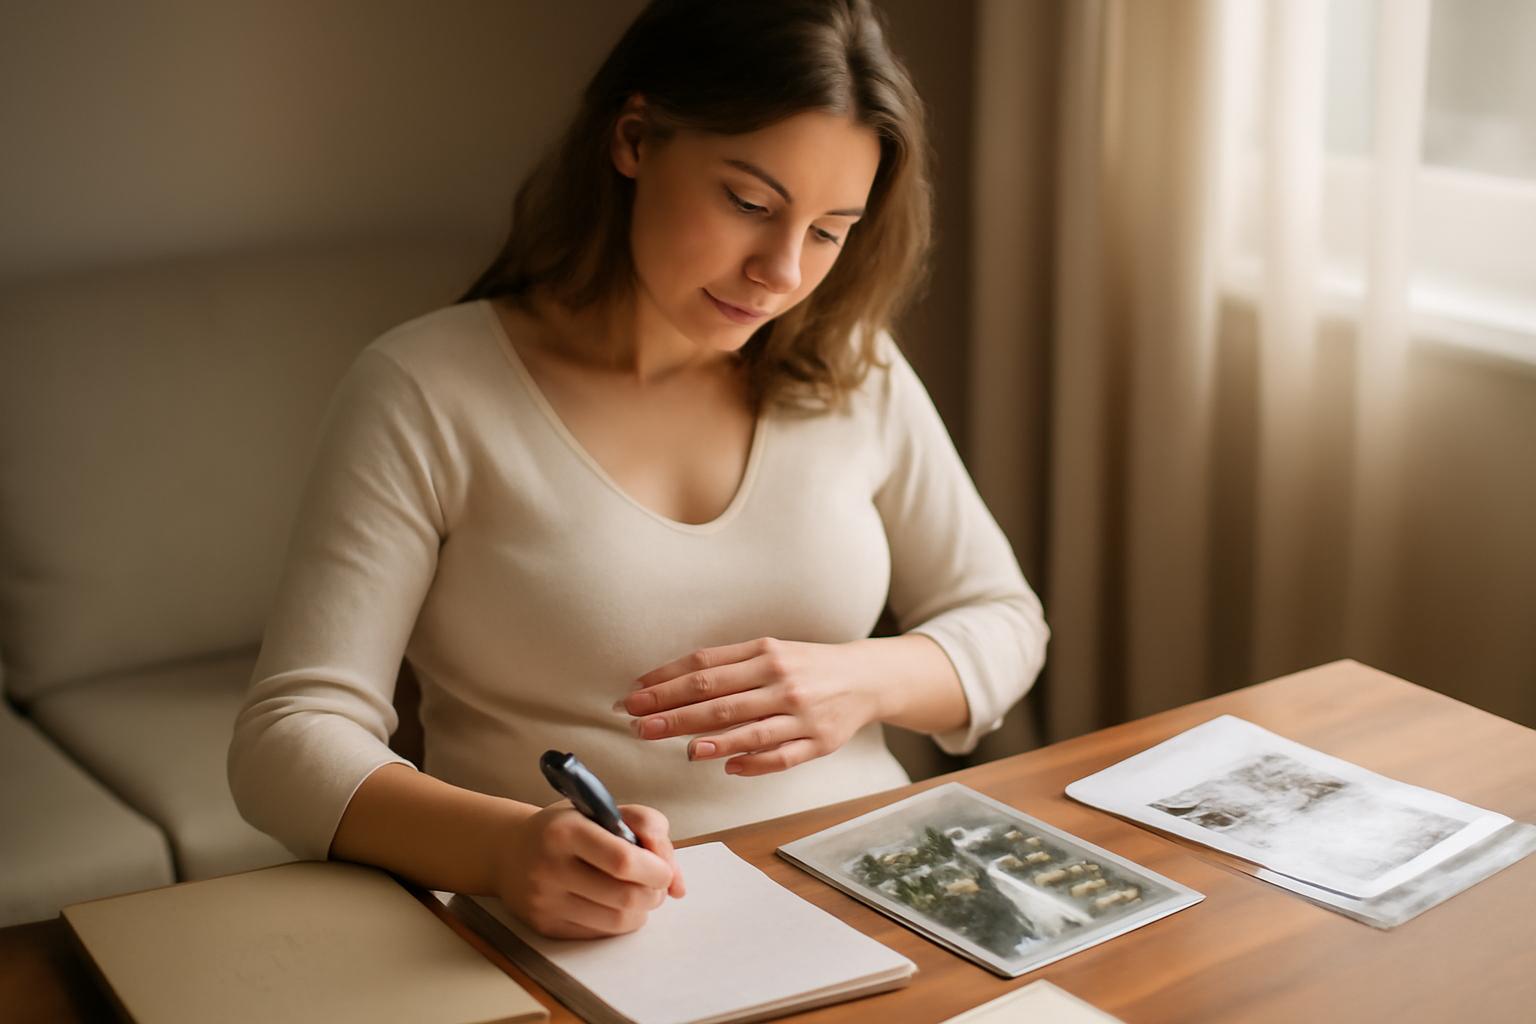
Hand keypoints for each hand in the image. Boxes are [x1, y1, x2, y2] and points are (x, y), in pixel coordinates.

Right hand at [493, 801, 684, 938]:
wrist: (508, 850)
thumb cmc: (567, 826)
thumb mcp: (602, 809)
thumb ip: (649, 828)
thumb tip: (678, 885)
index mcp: (566, 831)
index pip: (623, 860)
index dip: (657, 870)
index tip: (665, 870)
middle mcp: (550, 867)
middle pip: (625, 897)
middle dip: (654, 893)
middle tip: (656, 884)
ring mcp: (545, 901)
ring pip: (617, 921)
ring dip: (641, 911)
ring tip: (639, 894)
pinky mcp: (545, 926)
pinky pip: (599, 933)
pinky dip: (619, 922)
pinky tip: (615, 904)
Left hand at [617, 637, 881, 776]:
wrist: (865, 677)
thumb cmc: (805, 665)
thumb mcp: (769, 652)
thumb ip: (726, 667)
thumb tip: (672, 686)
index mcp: (764, 653)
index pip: (704, 668)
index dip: (664, 682)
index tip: (632, 696)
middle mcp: (781, 680)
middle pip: (718, 699)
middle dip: (673, 713)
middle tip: (636, 724)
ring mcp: (800, 713)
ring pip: (749, 729)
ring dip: (712, 740)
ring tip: (681, 750)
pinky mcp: (818, 741)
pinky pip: (782, 756)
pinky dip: (754, 762)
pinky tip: (728, 766)